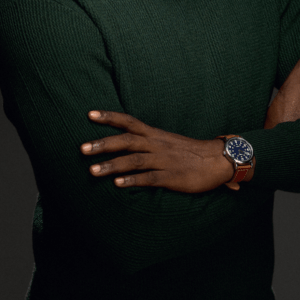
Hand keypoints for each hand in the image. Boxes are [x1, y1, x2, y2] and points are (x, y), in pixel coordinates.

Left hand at [80, 111, 234, 192]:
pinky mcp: (171, 177)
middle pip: (126, 141)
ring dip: (112, 165)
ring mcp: (163, 161)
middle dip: (103, 144)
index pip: (128, 121)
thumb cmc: (190, 152)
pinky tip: (118, 185)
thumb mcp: (167, 141)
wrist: (218, 160)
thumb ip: (147, 141)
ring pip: (133, 161)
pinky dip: (133, 180)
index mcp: (155, 134)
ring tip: (92, 171)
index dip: (109, 117)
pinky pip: (149, 178)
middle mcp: (156, 145)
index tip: (90, 114)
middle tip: (82, 149)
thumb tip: (125, 142)